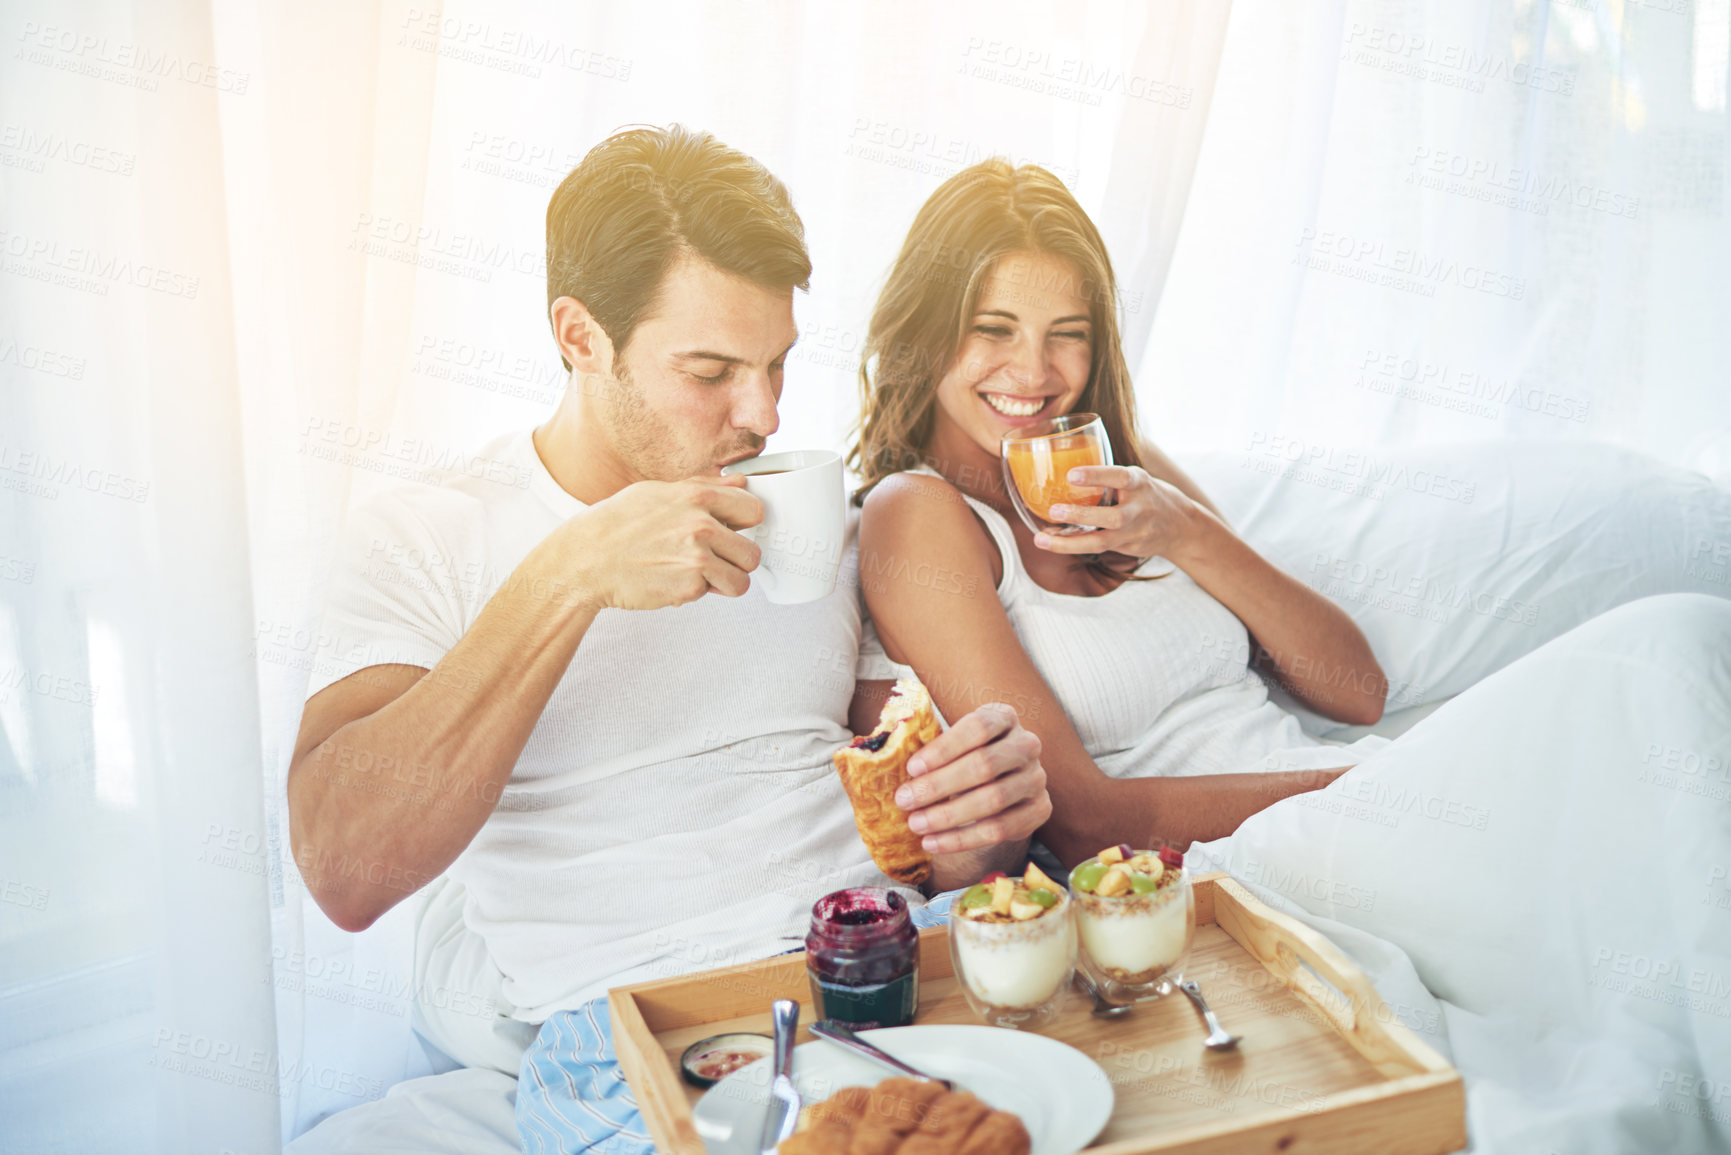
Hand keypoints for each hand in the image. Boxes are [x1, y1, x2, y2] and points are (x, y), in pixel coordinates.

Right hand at [547, 475, 763, 610]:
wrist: (587, 559)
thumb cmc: (617, 525)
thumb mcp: (659, 492)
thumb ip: (704, 488)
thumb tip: (739, 483)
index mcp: (698, 496)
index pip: (754, 510)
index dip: (744, 524)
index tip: (733, 530)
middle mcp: (701, 526)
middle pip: (752, 552)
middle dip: (736, 560)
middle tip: (714, 559)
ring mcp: (697, 558)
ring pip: (741, 580)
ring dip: (723, 582)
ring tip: (698, 574)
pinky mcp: (688, 587)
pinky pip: (712, 594)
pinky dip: (696, 592)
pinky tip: (674, 579)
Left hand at [892, 703, 1051, 856]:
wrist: (1001, 786)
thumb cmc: (965, 757)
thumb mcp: (953, 744)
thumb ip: (930, 746)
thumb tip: (888, 759)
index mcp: (1003, 717)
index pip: (977, 727)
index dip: (944, 748)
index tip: (912, 768)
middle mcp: (1027, 744)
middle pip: (984, 765)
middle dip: (939, 785)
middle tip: (904, 800)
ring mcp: (1037, 778)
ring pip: (993, 799)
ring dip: (948, 816)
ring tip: (916, 824)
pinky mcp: (1041, 810)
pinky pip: (1000, 829)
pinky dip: (962, 840)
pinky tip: (934, 843)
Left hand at [1035, 465, 1206, 561]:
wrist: (1181, 527)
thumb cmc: (1147, 495)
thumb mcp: (1136, 479)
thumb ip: (1109, 477)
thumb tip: (1061, 464)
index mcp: (1140, 482)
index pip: (1120, 476)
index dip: (1096, 476)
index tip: (1071, 474)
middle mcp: (1140, 508)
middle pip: (1113, 517)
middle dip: (1082, 515)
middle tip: (1054, 510)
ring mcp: (1135, 532)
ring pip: (1102, 541)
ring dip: (1069, 542)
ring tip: (1042, 539)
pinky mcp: (1127, 548)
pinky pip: (1097, 549)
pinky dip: (1073, 546)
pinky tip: (1051, 542)